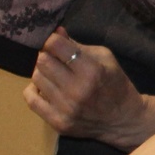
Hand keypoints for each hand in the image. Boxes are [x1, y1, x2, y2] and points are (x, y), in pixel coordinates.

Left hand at [27, 28, 154, 148]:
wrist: (123, 120)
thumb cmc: (115, 84)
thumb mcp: (105, 58)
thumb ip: (78, 45)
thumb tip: (55, 32)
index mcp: (92, 71)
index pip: (56, 45)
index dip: (53, 40)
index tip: (56, 43)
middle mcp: (77, 90)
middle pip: (42, 61)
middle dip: (47, 56)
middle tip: (56, 60)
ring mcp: (66, 109)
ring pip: (36, 78)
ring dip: (43, 73)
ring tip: (55, 76)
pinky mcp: (58, 123)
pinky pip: (31, 100)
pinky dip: (34, 91)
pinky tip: (46, 89)